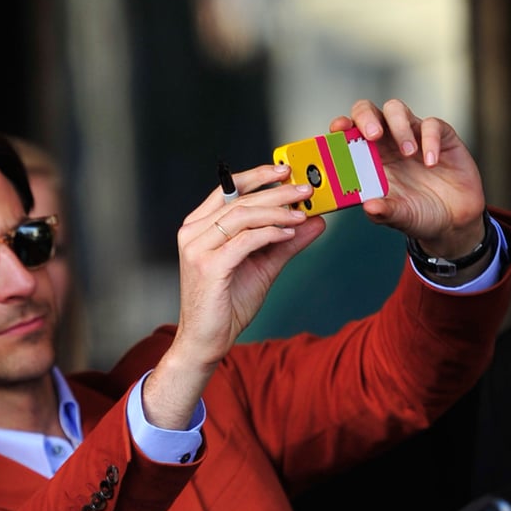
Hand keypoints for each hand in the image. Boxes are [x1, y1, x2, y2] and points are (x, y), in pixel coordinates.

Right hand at [142, 165, 319, 428]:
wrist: (206, 340)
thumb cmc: (227, 305)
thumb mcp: (263, 267)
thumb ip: (286, 242)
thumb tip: (317, 221)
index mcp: (199, 227)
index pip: (227, 189)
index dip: (257, 175)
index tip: (286, 170)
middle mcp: (193, 233)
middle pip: (238, 200)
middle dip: (276, 192)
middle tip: (306, 188)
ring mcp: (197, 249)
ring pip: (241, 216)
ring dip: (276, 211)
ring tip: (302, 212)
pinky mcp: (208, 267)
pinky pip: (244, 240)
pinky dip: (270, 233)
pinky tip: (289, 232)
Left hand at [332, 98, 485, 258]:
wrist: (454, 219)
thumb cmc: (418, 213)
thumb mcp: (398, 217)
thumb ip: (384, 212)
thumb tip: (369, 206)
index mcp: (367, 159)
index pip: (347, 133)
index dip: (340, 126)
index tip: (338, 130)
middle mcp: (386, 144)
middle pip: (368, 111)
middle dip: (366, 117)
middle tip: (373, 136)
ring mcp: (412, 136)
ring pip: (396, 110)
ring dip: (399, 127)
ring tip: (408, 153)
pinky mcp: (440, 136)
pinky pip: (432, 125)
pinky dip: (430, 140)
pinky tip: (432, 162)